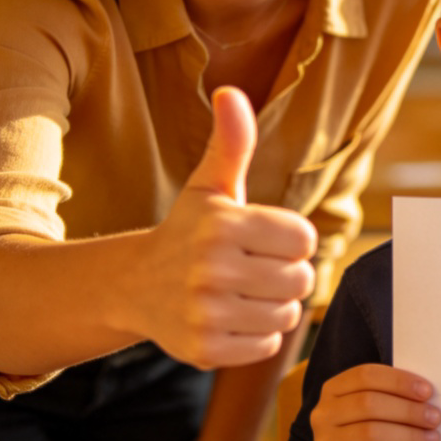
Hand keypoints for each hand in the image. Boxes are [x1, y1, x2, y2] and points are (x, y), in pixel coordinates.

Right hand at [118, 86, 316, 368]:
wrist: (135, 286)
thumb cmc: (189, 230)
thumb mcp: (210, 184)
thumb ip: (232, 141)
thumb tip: (230, 91)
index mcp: (223, 224)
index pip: (304, 239)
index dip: (291, 239)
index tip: (265, 238)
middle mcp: (212, 269)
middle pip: (301, 279)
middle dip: (286, 274)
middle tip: (256, 268)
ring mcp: (206, 312)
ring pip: (287, 315)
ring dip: (274, 306)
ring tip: (245, 292)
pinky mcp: (204, 349)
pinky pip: (267, 347)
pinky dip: (257, 336)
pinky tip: (232, 317)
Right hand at [310, 363, 440, 440]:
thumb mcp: (373, 413)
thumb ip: (390, 397)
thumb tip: (426, 393)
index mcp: (333, 390)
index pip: (365, 375)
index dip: (398, 381)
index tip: (427, 391)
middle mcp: (323, 414)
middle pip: (369, 404)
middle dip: (408, 410)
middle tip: (435, 417)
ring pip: (372, 433)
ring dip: (409, 435)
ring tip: (432, 438)